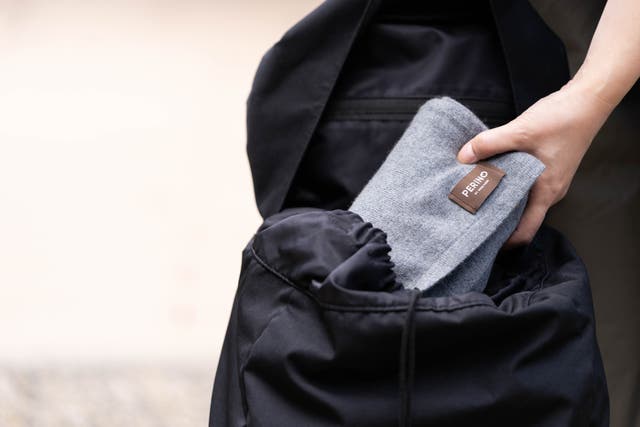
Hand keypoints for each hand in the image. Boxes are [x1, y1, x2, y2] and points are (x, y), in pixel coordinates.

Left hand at [457, 79, 613, 247]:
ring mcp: (550, 181)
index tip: (481, 238)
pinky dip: (509, 183)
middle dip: (497, 219)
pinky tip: (492, 174)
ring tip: (476, 195)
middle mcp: (550, 192)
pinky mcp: (547, 169)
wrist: (587, 101)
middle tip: (470, 216)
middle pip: (521, 218)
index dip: (504, 241)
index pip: (525, 231)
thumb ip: (489, 144)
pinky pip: (525, 185)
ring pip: (522, 200)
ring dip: (501, 199)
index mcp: (546, 193)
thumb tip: (462, 157)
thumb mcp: (520, 131)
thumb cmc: (561, 119)